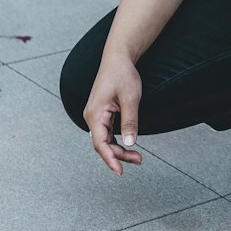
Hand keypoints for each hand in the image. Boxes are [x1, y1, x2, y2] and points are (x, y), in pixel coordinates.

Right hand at [83, 57, 143, 175]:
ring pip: (105, 140)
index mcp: (95, 114)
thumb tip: (131, 143)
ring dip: (119, 149)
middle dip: (119, 155)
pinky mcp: (101, 113)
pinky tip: (128, 145)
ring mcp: (95, 115)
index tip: (120, 171)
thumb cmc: (122, 74)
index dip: (110, 159)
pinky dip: (117, 141)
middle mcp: (91, 116)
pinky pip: (107, 133)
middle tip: (139, 160)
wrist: (118, 58)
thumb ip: (130, 121)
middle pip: (103, 144)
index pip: (100, 144)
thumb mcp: (131, 98)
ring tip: (137, 157)